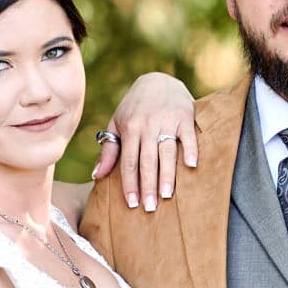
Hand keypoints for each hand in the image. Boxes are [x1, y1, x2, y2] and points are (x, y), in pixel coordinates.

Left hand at [91, 73, 197, 210]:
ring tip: (166, 195)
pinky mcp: (184, 116)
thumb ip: (109, 150)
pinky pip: (188, 136)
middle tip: (149, 208)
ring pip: (166, 152)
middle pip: (147, 161)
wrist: (158, 80)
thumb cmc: (135, 108)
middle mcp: (147, 125)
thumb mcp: (118, 124)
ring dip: (167, 174)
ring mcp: (167, 120)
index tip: (133, 204)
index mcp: (130, 128)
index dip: (130, 184)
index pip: (128, 162)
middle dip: (147, 186)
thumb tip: (96, 175)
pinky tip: (191, 166)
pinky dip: (190, 150)